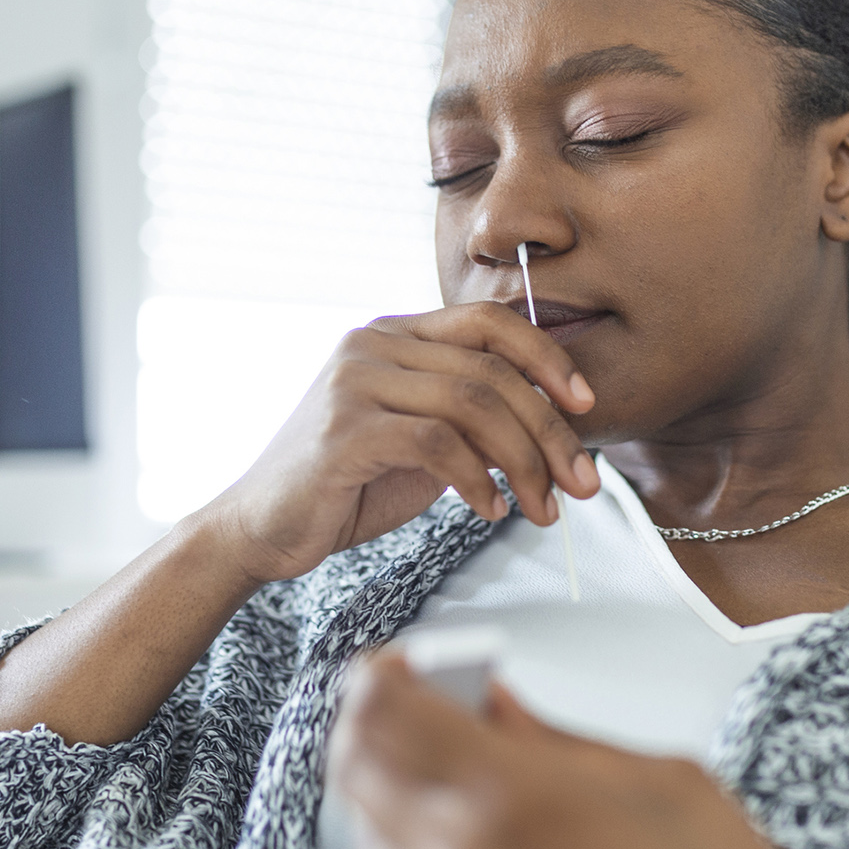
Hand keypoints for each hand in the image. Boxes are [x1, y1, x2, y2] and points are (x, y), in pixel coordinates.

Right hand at [203, 303, 599, 585]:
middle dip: (551, 431)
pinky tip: (490, 509)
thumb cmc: (346, 485)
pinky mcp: (345, 430)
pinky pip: (437, 443)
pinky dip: (477, 479)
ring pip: (473, 404)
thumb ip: (475, 422)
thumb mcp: (423, 441)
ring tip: (542, 507)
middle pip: (492, 370)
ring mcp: (355, 382)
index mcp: (396, 335)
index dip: (547, 358)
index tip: (586, 404)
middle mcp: (373, 344)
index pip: (490, 321)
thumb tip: (556, 431)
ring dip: (525, 462)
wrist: (262, 527)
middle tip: (583, 483)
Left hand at [327, 654, 848, 848]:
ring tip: (460, 794)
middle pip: (354, 769)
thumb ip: (552, 737)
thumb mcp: (660, 783)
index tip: (406, 668)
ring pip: (360, 842)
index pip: (378, 711)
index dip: (383, 675)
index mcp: (517, 800)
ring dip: (394, 801)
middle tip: (434, 715)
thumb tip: (491, 702)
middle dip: (385, 727)